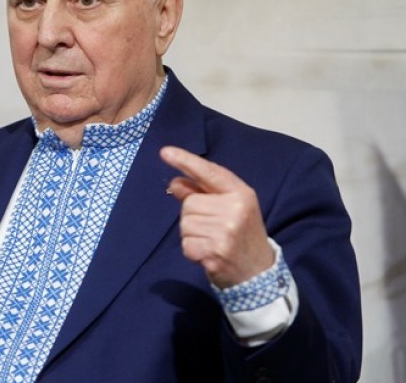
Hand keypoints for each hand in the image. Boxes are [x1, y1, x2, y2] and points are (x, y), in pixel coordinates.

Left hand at [160, 146, 272, 287]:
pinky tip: (208, 252)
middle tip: (212, 228)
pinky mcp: (214, 252)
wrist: (258, 272)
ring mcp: (225, 232)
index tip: (165, 152)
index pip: (209, 173)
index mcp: (241, 194)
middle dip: (193, 215)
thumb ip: (202, 192)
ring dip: (192, 233)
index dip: (186, 161)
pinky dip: (192, 249)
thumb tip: (175, 181)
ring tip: (212, 240)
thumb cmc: (241, 234)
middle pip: (190, 204)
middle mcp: (235, 210)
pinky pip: (186, 244)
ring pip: (185, 224)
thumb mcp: (230, 208)